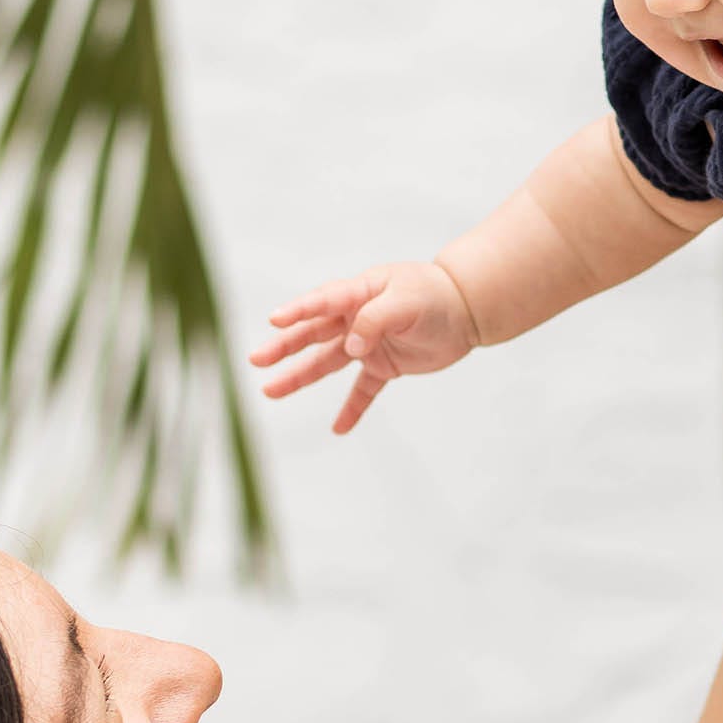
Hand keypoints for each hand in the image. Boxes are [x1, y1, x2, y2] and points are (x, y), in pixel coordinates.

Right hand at [250, 261, 478, 433]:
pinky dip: (352, 408)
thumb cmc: (435, 295)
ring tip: (270, 391)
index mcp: (359, 293)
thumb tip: (352, 347)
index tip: (275, 320)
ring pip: (327, 361)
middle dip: (284, 347)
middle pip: (313, 334)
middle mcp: (355, 317)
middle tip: (256, 360)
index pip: (323, 301)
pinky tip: (338, 429)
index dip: (300, 311)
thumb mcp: (407, 301)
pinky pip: (363, 389)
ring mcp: (367, 343)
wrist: (466, 310)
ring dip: (300, 376)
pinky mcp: (384, 366)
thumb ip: (376, 319)